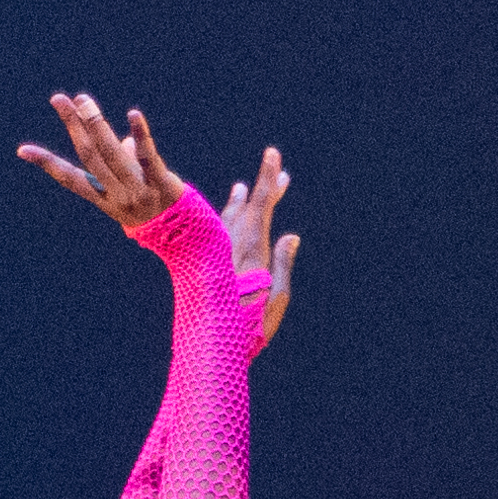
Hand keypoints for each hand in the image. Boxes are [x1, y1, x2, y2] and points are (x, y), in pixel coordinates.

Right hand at [21, 95, 293, 323]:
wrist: (197, 251)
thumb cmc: (168, 221)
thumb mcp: (140, 197)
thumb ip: (128, 167)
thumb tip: (124, 139)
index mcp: (109, 203)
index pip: (72, 179)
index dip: (47, 164)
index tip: (21, 149)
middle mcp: (119, 197)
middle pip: (90, 156)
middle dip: (73, 125)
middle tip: (58, 99)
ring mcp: (140, 192)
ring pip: (111, 154)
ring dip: (95, 123)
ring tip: (83, 99)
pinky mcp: (163, 186)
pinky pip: (148, 158)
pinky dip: (140, 135)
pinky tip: (133, 115)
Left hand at [213, 141, 303, 342]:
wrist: (210, 343)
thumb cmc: (249, 324)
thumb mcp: (277, 297)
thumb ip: (283, 264)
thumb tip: (291, 236)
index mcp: (251, 249)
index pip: (261, 205)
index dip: (268, 179)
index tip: (273, 154)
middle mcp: (231, 245)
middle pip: (249, 208)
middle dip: (263, 188)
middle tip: (278, 168)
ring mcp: (217, 253)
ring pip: (228, 219)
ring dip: (240, 202)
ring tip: (242, 188)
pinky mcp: (206, 263)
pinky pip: (216, 232)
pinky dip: (224, 220)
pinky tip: (223, 220)